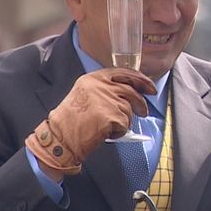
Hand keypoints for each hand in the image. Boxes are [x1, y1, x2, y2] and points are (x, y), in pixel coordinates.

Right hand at [25, 69, 155, 174]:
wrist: (60, 137)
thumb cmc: (71, 120)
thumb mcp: (84, 94)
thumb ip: (104, 89)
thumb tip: (129, 92)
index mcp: (94, 78)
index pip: (123, 73)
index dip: (140, 79)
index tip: (150, 87)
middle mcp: (101, 86)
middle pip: (131, 90)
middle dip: (141, 102)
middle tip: (144, 112)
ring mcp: (107, 100)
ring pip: (129, 109)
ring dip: (124, 121)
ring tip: (109, 127)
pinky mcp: (112, 116)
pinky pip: (125, 124)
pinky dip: (119, 132)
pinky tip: (106, 133)